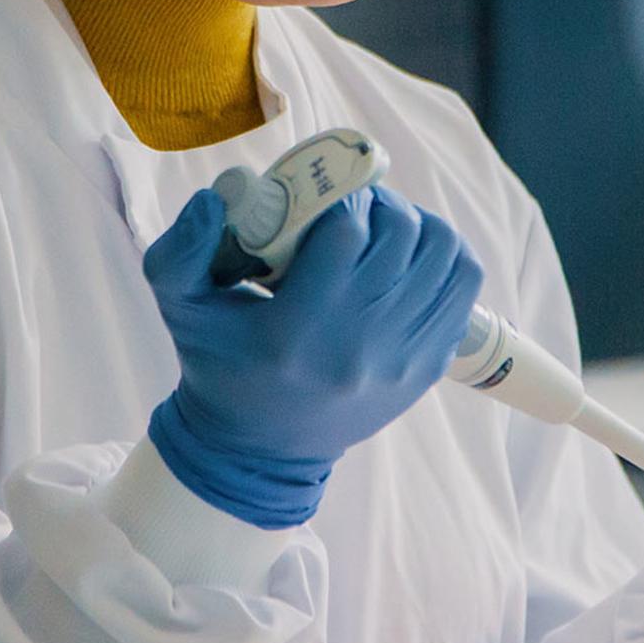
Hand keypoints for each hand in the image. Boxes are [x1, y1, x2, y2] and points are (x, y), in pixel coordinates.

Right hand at [141, 183, 484, 527]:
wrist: (260, 450)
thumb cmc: (220, 367)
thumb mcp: (185, 311)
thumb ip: (180, 250)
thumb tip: (215, 194)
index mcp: (297, 331)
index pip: (345, 233)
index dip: (344, 196)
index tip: (329, 192)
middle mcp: (357, 347)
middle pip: (400, 237)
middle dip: (381, 204)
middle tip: (357, 203)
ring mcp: (401, 361)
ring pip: (443, 255)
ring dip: (419, 225)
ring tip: (388, 227)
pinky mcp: (427, 369)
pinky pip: (463, 289)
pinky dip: (448, 257)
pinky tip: (416, 255)